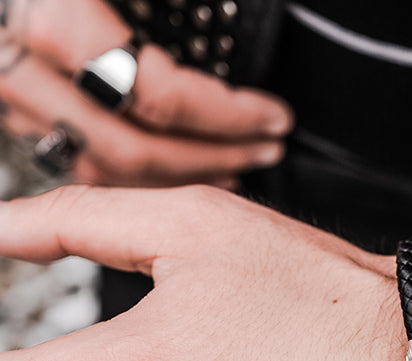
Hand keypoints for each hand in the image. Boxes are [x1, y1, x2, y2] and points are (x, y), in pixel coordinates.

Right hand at [0, 0, 291, 185]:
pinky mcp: (13, 112)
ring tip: (230, 169)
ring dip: (177, 179)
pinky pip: (82, 160)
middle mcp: (26, 72)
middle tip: (264, 153)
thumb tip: (209, 13)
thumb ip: (153, 5)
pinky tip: (167, 172)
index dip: (229, 115)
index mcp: (54, 25)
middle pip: (139, 149)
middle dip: (214, 159)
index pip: (164, 97)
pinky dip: (134, 174)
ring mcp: (15, 100)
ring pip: (107, 169)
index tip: (273, 118)